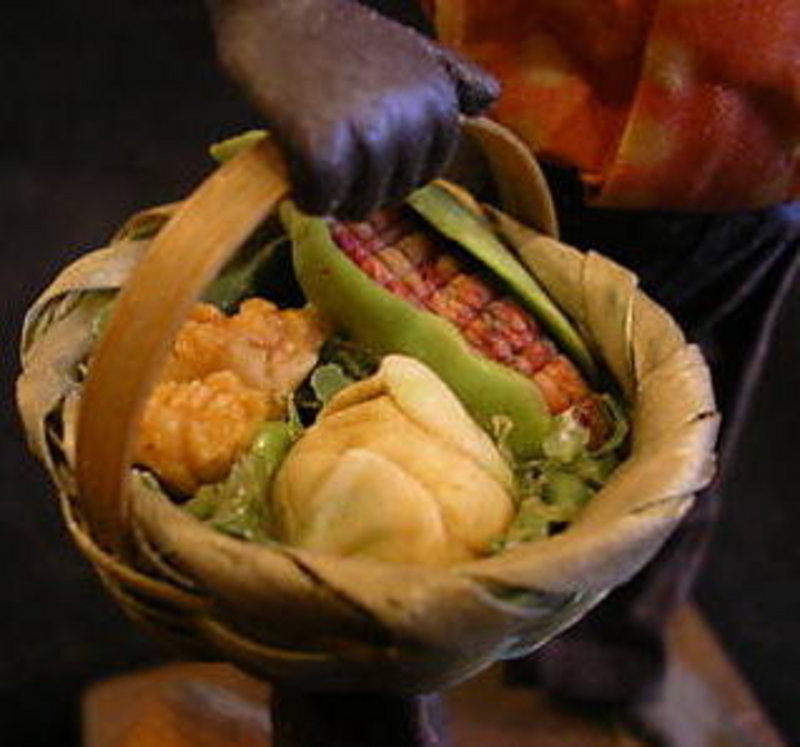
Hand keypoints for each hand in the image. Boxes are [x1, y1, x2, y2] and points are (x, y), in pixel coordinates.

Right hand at [208, 0, 498, 218]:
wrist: (272, 6)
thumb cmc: (336, 33)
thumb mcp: (410, 48)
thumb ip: (453, 77)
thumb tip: (490, 101)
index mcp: (437, 101)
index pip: (428, 173)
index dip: (394, 171)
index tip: (364, 151)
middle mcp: (410, 118)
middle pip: (395, 194)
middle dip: (364, 186)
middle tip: (332, 151)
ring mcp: (368, 134)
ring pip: (361, 205)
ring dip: (334, 196)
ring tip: (312, 158)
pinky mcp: (324, 149)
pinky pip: (322, 202)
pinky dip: (306, 196)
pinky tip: (295, 167)